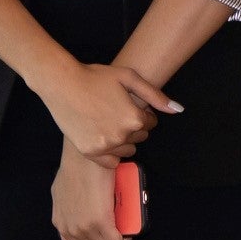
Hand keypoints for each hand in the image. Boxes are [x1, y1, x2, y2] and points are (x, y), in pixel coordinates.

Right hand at [38, 62, 178, 161]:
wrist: (62, 83)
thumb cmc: (96, 77)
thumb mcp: (129, 78)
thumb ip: (155, 96)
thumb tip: (178, 110)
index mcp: (134, 118)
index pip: (151, 123)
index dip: (141, 113)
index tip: (127, 105)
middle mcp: (121, 135)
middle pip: (140, 137)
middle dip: (133, 126)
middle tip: (116, 112)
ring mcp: (104, 146)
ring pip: (128, 149)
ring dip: (123, 140)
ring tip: (108, 123)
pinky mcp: (89, 151)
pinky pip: (110, 162)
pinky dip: (110, 154)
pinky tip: (104, 139)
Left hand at [51, 153, 125, 239]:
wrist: (84, 158)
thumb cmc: (75, 171)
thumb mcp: (60, 197)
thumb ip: (63, 220)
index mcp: (62, 225)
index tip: (109, 237)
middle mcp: (72, 230)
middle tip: (120, 231)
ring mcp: (86, 228)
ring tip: (126, 226)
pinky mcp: (101, 222)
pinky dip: (127, 237)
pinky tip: (130, 226)